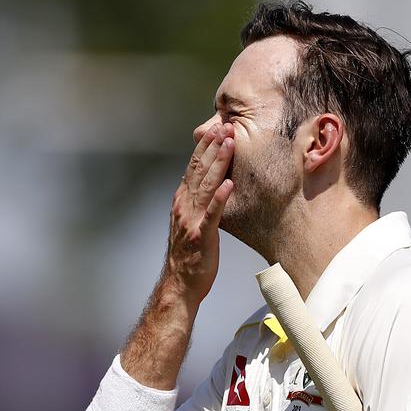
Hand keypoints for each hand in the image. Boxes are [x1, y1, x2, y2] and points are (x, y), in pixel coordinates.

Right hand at [164, 122, 234, 305]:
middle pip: (199, 170)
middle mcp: (184, 206)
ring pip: (206, 186)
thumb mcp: (189, 221)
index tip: (217, 129)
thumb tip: (210, 182)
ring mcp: (192, 220)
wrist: (180, 284)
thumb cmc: (189, 254)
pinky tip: (229, 184)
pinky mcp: (202, 235)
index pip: (193, 168)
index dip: (205, 147)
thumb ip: (196, 201)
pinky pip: (212, 214)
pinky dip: (220, 198)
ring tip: (230, 144)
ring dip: (218, 163)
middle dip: (213, 147)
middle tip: (225, 126)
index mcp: (181, 201)